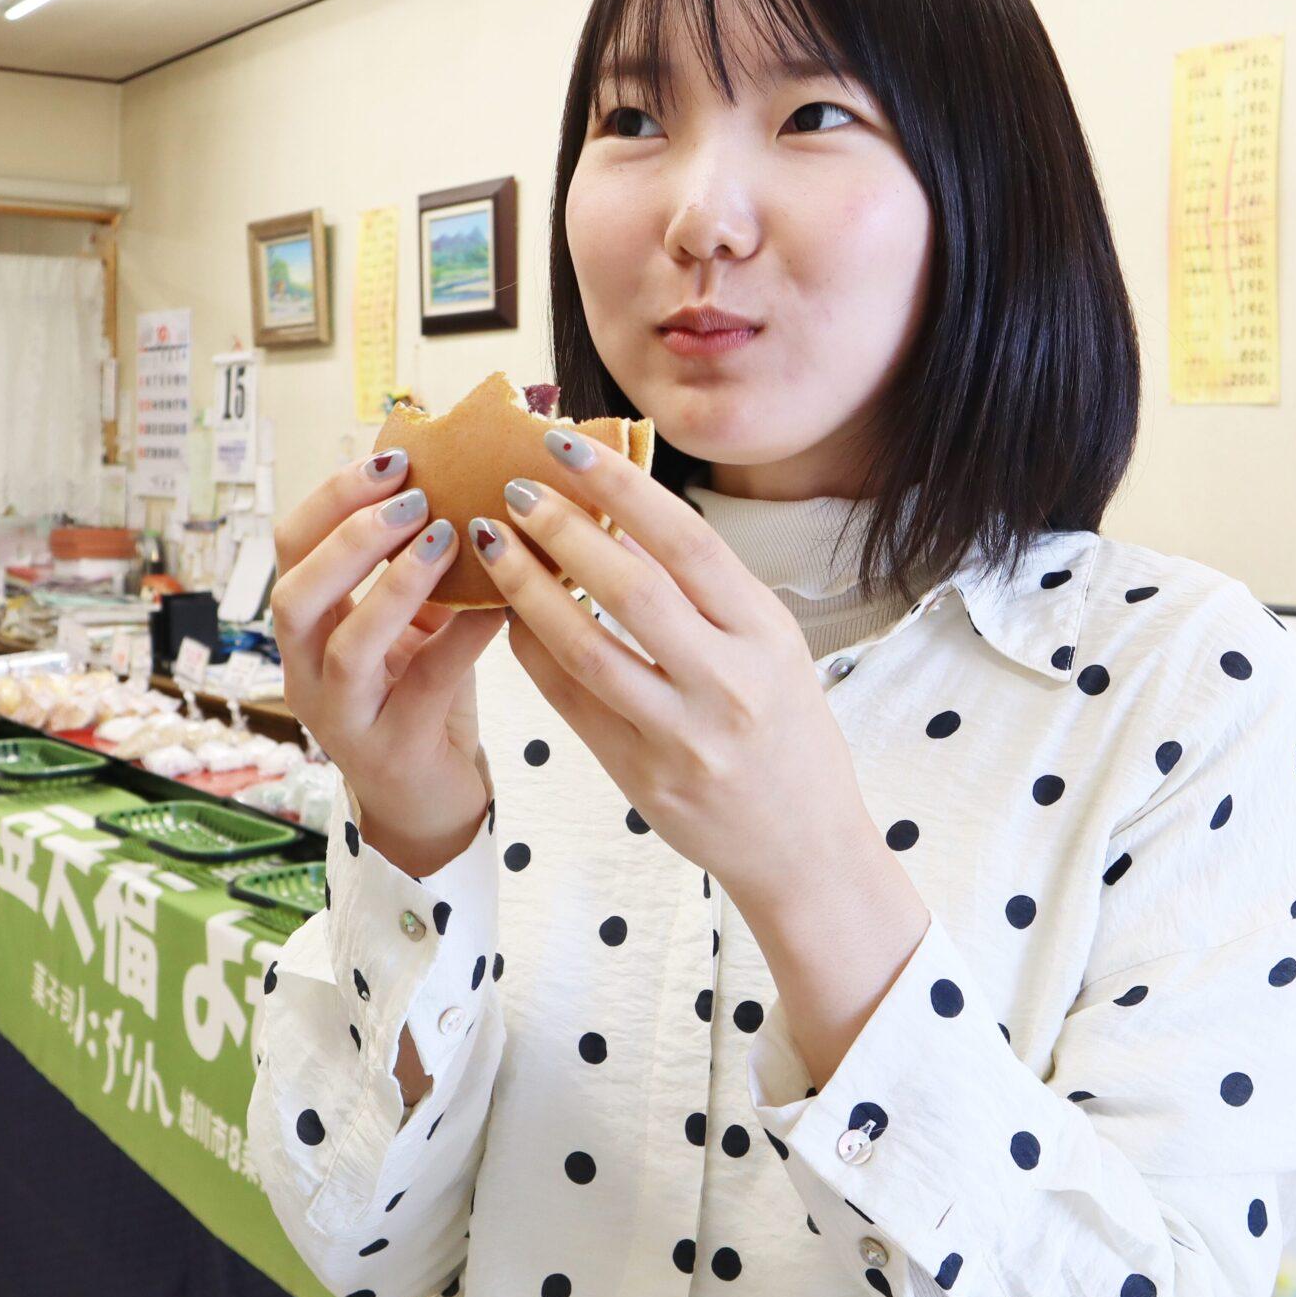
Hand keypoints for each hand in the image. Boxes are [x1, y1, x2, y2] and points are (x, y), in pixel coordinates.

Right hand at [269, 448, 504, 856]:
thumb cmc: (420, 699)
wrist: (431, 803)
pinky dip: (464, 635)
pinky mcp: (393, 750)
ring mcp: (344, 717)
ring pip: (345, 644)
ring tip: (444, 538)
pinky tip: (502, 603)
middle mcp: (307, 671)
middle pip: (295, 593)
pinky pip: (426, 683)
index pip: (291, 546)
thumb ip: (418, 567)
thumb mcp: (413, 625)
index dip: (334, 496)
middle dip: (351, 537)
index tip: (394, 458)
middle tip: (412, 496)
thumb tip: (464, 477)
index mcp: (307, 628)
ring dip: (394, 584)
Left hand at [462, 428, 873, 908]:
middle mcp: (728, 681)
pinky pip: (571, 701)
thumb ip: (708, 595)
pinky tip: (508, 613)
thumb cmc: (788, 734)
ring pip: (587, 647)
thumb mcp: (773, 651)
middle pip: (631, 588)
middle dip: (563, 528)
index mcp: (767, 635)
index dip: (623, 488)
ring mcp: (682, 734)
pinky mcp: (641, 776)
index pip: (688, 543)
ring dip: (529, 587)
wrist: (803, 848)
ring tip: (492, 542)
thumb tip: (623, 522)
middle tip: (514, 488)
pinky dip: (534, 650)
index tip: (569, 447)